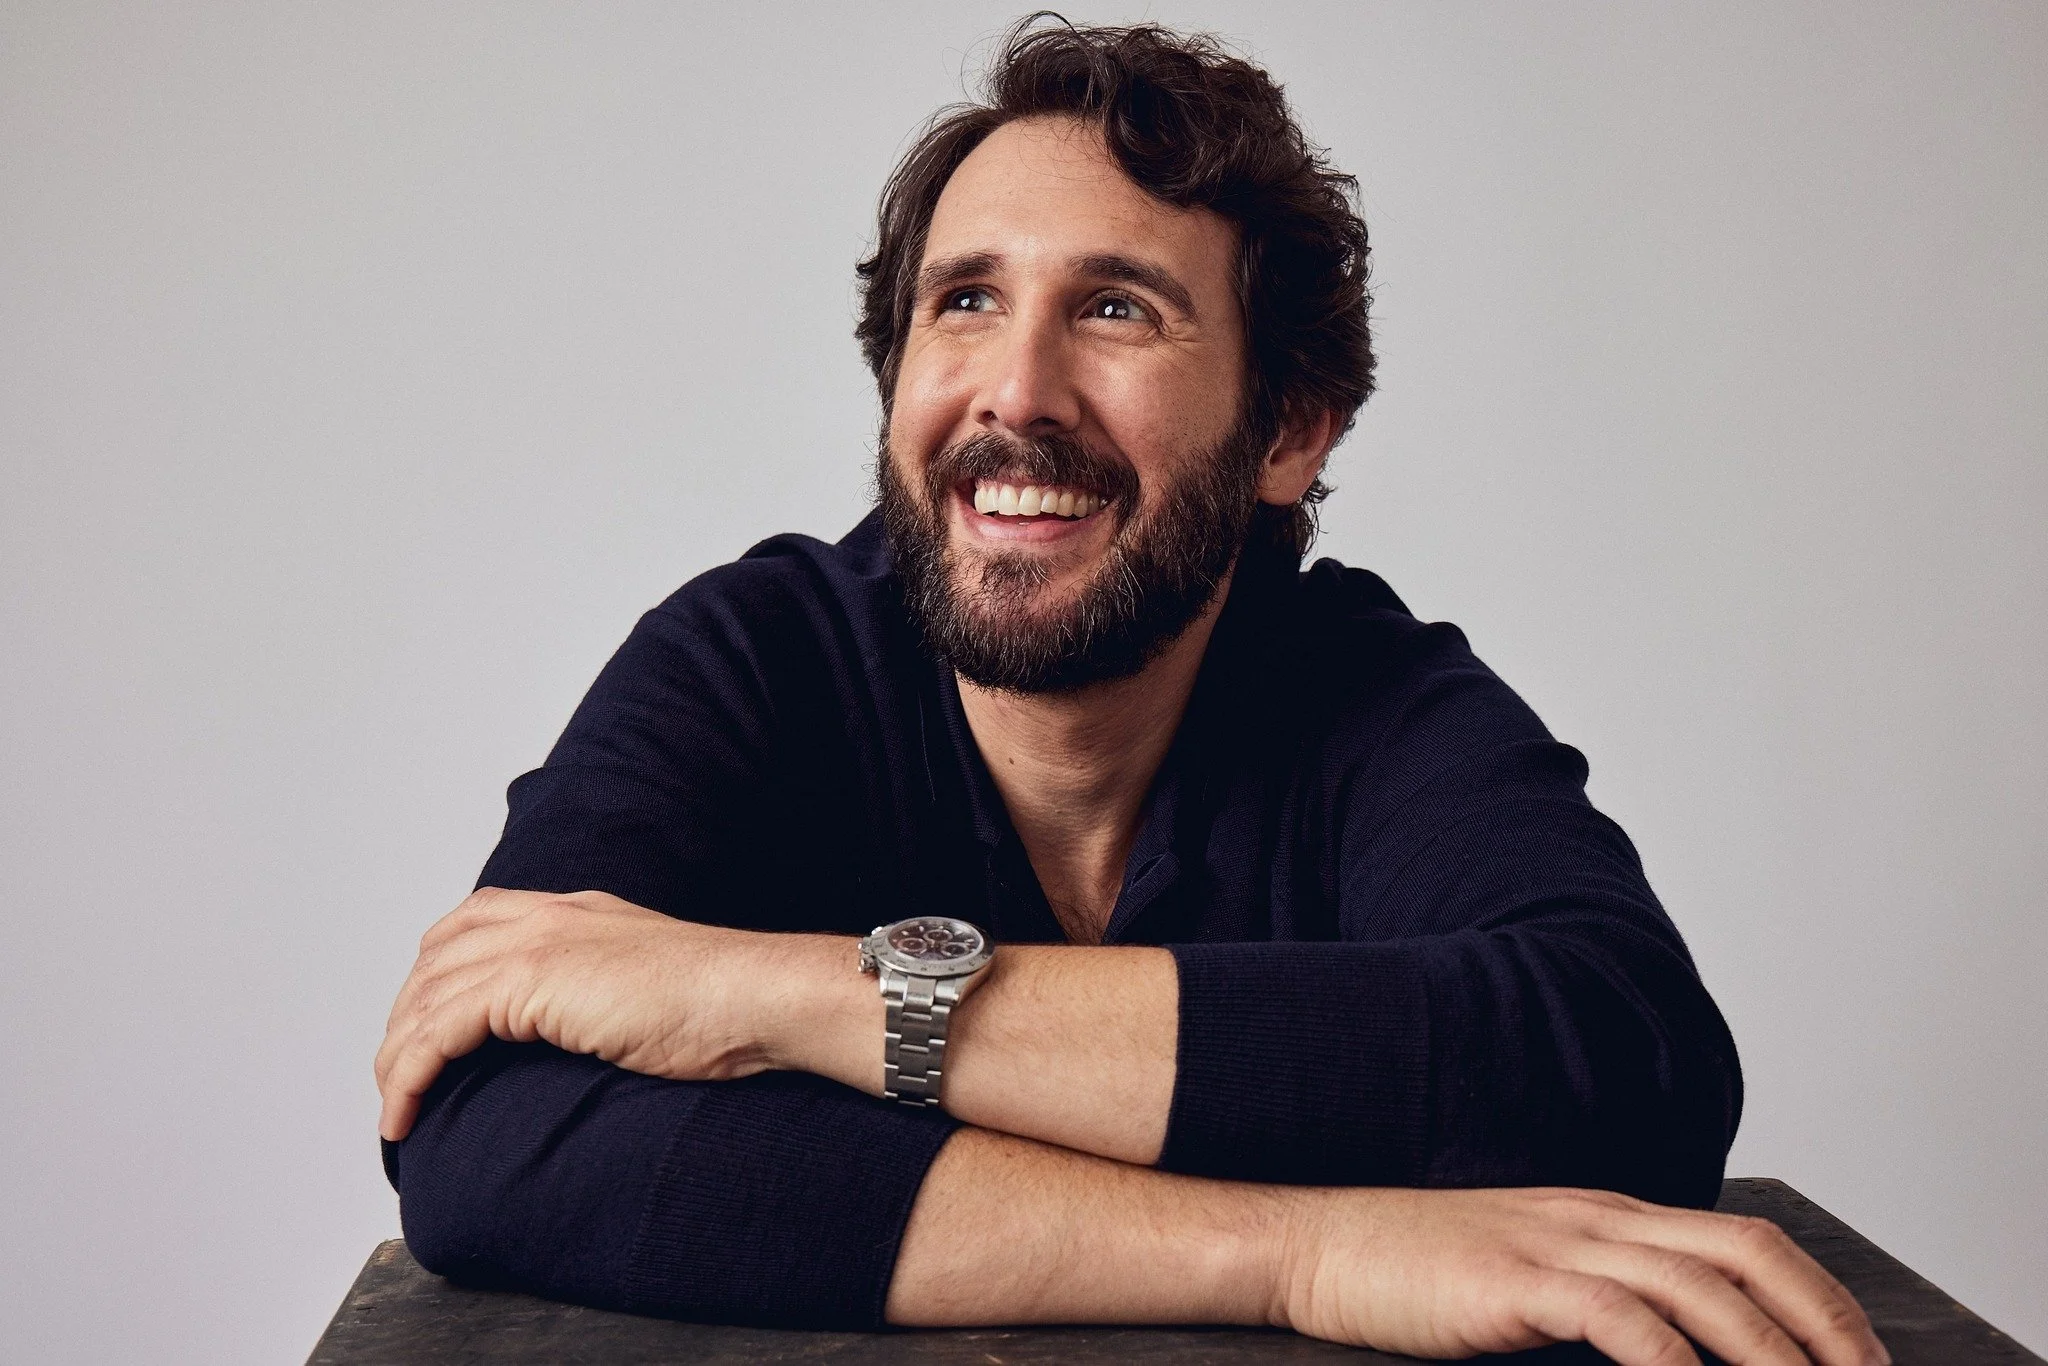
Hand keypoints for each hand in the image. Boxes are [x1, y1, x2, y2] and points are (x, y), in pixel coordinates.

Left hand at [375, 887, 784, 1140]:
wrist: (752, 997)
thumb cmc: (724, 1005)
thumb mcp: (649, 986)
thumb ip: (606, 991)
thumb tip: (589, 1030)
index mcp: (575, 911)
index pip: (473, 921)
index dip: (436, 971)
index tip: (426, 1023)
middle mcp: (546, 916)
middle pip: (435, 957)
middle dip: (404, 1019)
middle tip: (399, 1078)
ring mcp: (536, 944)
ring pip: (426, 998)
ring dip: (396, 1057)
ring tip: (393, 1109)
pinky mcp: (529, 983)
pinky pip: (438, 1033)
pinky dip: (408, 1076)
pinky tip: (402, 1116)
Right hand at [1272, 1185, 1886, 1365]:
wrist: (1315, 1245)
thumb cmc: (1410, 1274)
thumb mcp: (1521, 1276)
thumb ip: (1595, 1300)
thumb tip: (1670, 1352)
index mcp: (1606, 1214)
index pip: (1745, 1242)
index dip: (1818, 1300)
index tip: (1861, 1362)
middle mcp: (1597, 1217)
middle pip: (1747, 1254)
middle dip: (1824, 1324)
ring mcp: (1555, 1243)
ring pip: (1699, 1288)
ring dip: (1770, 1354)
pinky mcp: (1512, 1282)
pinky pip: (1618, 1318)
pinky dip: (1673, 1362)